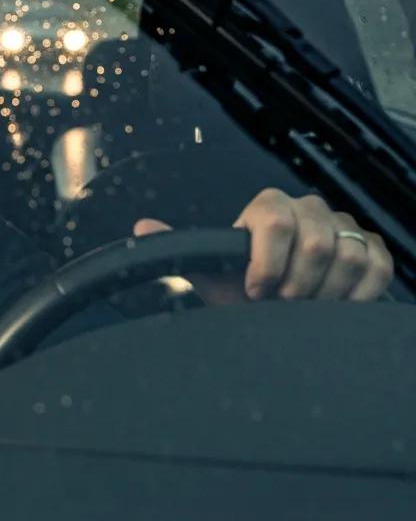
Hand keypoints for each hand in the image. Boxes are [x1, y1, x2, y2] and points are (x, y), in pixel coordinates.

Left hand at [133, 189, 393, 304]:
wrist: (277, 312)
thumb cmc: (243, 292)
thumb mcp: (209, 272)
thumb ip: (181, 247)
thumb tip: (142, 227)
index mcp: (268, 207)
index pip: (274, 220)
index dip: (266, 263)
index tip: (255, 292)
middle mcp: (308, 207)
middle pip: (314, 241)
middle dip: (296, 285)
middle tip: (282, 305)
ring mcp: (343, 226)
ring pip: (348, 256)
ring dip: (325, 294)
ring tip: (305, 308)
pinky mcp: (372, 247)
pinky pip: (378, 267)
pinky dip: (358, 295)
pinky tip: (336, 308)